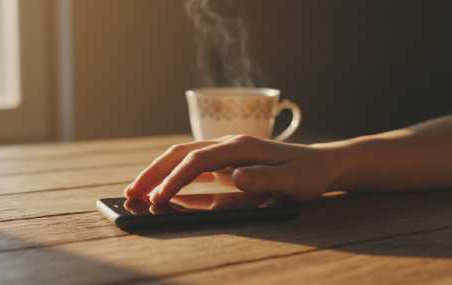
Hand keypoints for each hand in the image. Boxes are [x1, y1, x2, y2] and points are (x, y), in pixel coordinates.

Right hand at [124, 135, 340, 203]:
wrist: (320, 164)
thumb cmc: (307, 174)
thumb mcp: (292, 180)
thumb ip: (264, 179)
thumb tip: (234, 176)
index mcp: (240, 147)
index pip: (197, 161)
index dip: (175, 179)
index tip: (158, 199)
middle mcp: (228, 146)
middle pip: (181, 154)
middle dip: (153, 172)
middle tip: (130, 193)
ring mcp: (226, 154)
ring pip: (183, 159)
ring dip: (159, 174)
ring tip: (138, 192)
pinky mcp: (227, 165)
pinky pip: (196, 171)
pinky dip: (177, 181)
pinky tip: (166, 194)